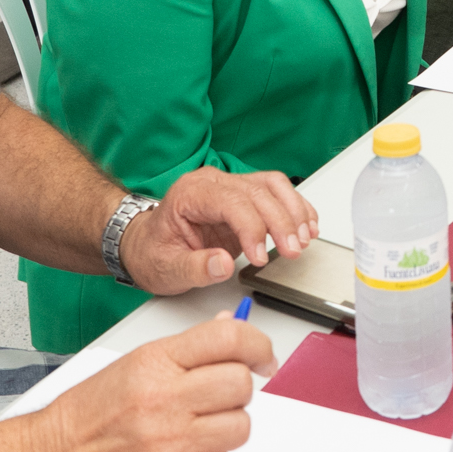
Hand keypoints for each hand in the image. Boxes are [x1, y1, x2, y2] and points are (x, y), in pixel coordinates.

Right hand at [26, 315, 273, 451]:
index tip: (263, 358)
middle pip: (241, 384)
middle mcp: (164, 397)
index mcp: (155, 361)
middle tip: (219, 399)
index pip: (229, 338)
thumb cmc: (87, 415)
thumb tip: (230, 329)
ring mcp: (169, 441)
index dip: (258, 345)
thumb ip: (185, 351)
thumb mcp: (133, 364)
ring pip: (240, 427)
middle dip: (237, 391)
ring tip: (197, 430)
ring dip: (226, 430)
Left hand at [121, 166, 320, 288]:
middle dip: (281, 222)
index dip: (252, 228)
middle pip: (257, 192)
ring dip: (293, 211)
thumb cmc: (153, 253)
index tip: (261, 257)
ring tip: (304, 239)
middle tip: (292, 251)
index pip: (232, 202)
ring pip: (272, 185)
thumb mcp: (166, 268)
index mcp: (190, 193)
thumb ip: (195, 268)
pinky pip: (275, 192)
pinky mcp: (244, 197)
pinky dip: (295, 207)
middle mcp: (212, 183)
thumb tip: (223, 264)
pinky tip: (306, 225)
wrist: (145, 245)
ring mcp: (229, 187)